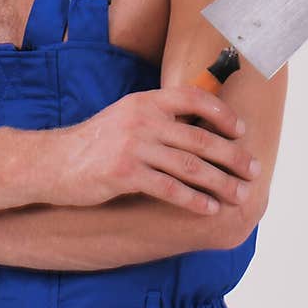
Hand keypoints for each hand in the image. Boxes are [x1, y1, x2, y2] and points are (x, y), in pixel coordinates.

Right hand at [52, 86, 258, 214]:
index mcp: (144, 101)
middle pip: (200, 138)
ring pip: (190, 166)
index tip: (241, 131)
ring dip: (221, 183)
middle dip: (233, 156)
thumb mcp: (125, 117)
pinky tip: (209, 209)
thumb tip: (198, 129)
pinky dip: (194, 200)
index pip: (192, 98)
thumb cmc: (94, 143)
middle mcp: (141, 119)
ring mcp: (133, 146)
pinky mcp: (124, 174)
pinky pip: (169, 188)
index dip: (221, 113)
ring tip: (240, 195)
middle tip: (254, 170)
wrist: (53, 162)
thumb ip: (156, 118)